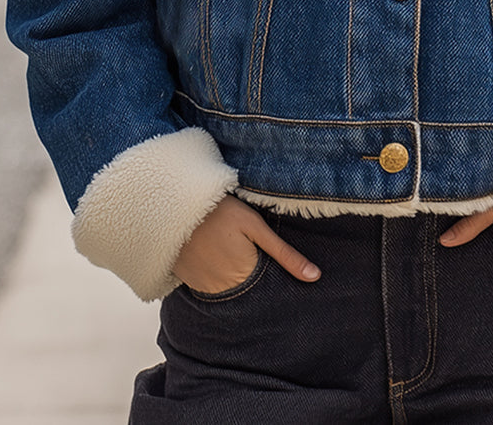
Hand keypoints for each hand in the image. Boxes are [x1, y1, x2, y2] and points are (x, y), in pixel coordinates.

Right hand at [173, 195, 320, 293]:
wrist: (178, 204)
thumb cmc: (222, 211)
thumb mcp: (257, 227)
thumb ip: (285, 254)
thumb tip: (315, 277)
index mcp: (243, 276)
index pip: (264, 288)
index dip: (268, 276)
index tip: (266, 265)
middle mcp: (221, 289)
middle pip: (243, 289)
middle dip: (248, 277)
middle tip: (240, 251)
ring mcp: (200, 286)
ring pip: (223, 288)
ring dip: (228, 276)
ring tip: (225, 249)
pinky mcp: (184, 278)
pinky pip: (203, 283)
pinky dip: (210, 272)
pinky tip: (210, 251)